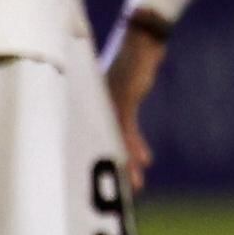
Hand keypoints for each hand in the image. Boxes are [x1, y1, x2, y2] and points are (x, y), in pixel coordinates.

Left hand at [101, 19, 162, 190]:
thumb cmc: (133, 64)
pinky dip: (133, 144)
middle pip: (96, 141)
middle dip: (107, 169)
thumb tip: (123, 124)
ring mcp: (107, 99)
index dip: (97, 162)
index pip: (88, 137)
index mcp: (93, 104)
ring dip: (124, 162)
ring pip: (111, 137)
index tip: (107, 182)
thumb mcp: (125, 90)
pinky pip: (124, 125)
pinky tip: (145, 160)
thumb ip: (121, 108)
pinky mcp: (121, 94)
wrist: (143, 41)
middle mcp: (95, 103)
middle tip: (118, 193)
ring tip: (135, 184)